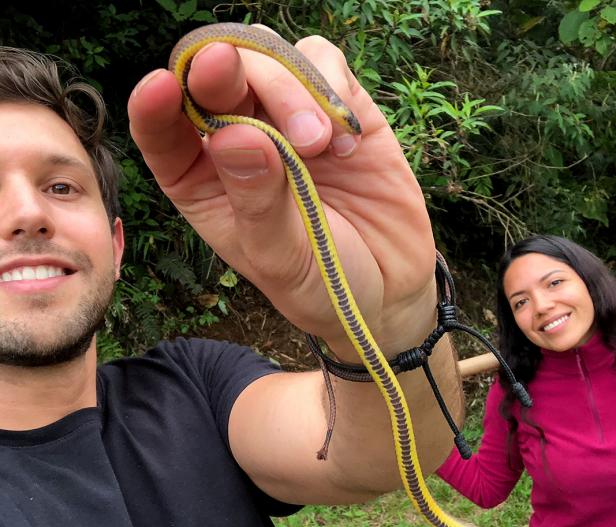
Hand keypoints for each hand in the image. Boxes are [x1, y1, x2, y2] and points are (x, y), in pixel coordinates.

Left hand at [127, 26, 436, 359]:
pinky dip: (331, 86)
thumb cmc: (322, 283)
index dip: (154, 106)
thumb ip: (257, 201)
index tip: (161, 89)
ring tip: (316, 145)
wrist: (390, 286)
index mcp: (204, 184)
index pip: (163, 134)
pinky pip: (323, 59)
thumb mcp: (282, 258)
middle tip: (232, 75)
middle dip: (222, 74)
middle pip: (214, 79)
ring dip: (286, 88)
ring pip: (267, 57)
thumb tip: (233, 136)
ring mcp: (288, 119)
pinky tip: (347, 141)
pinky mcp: (337, 107)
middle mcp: (239, 142)